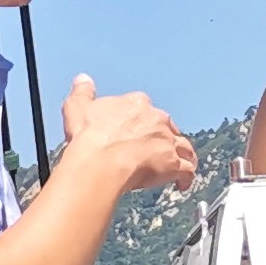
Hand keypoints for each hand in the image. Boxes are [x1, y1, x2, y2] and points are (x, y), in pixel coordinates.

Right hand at [59, 74, 195, 195]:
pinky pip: (187, 171)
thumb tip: (83, 80)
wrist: (100, 162)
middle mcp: (156, 119)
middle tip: (156, 152)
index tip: (137, 131)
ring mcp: (167, 141)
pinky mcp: (173, 163)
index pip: (146, 110)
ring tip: (178, 166)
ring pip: (184, 147)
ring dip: (183, 156)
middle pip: (168, 128)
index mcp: (136, 104)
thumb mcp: (78, 107)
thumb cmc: (90, 138)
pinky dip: (186, 178)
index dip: (143, 121)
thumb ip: (83, 92)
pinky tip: (182, 184)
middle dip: (164, 138)